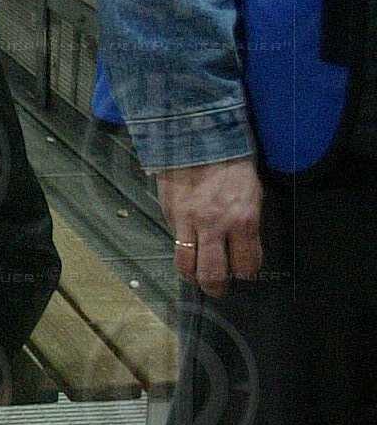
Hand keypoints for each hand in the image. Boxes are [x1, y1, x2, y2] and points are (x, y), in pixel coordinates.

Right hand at [157, 156, 263, 295]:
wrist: (200, 135)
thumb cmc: (232, 163)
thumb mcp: (253, 192)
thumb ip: (248, 224)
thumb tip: (241, 248)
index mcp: (243, 219)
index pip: (247, 265)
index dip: (246, 272)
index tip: (244, 270)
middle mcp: (216, 225)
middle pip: (213, 275)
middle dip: (217, 288)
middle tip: (219, 288)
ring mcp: (190, 221)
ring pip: (187, 266)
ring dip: (193, 277)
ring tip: (198, 276)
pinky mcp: (171, 214)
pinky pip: (176, 243)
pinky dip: (182, 249)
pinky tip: (189, 244)